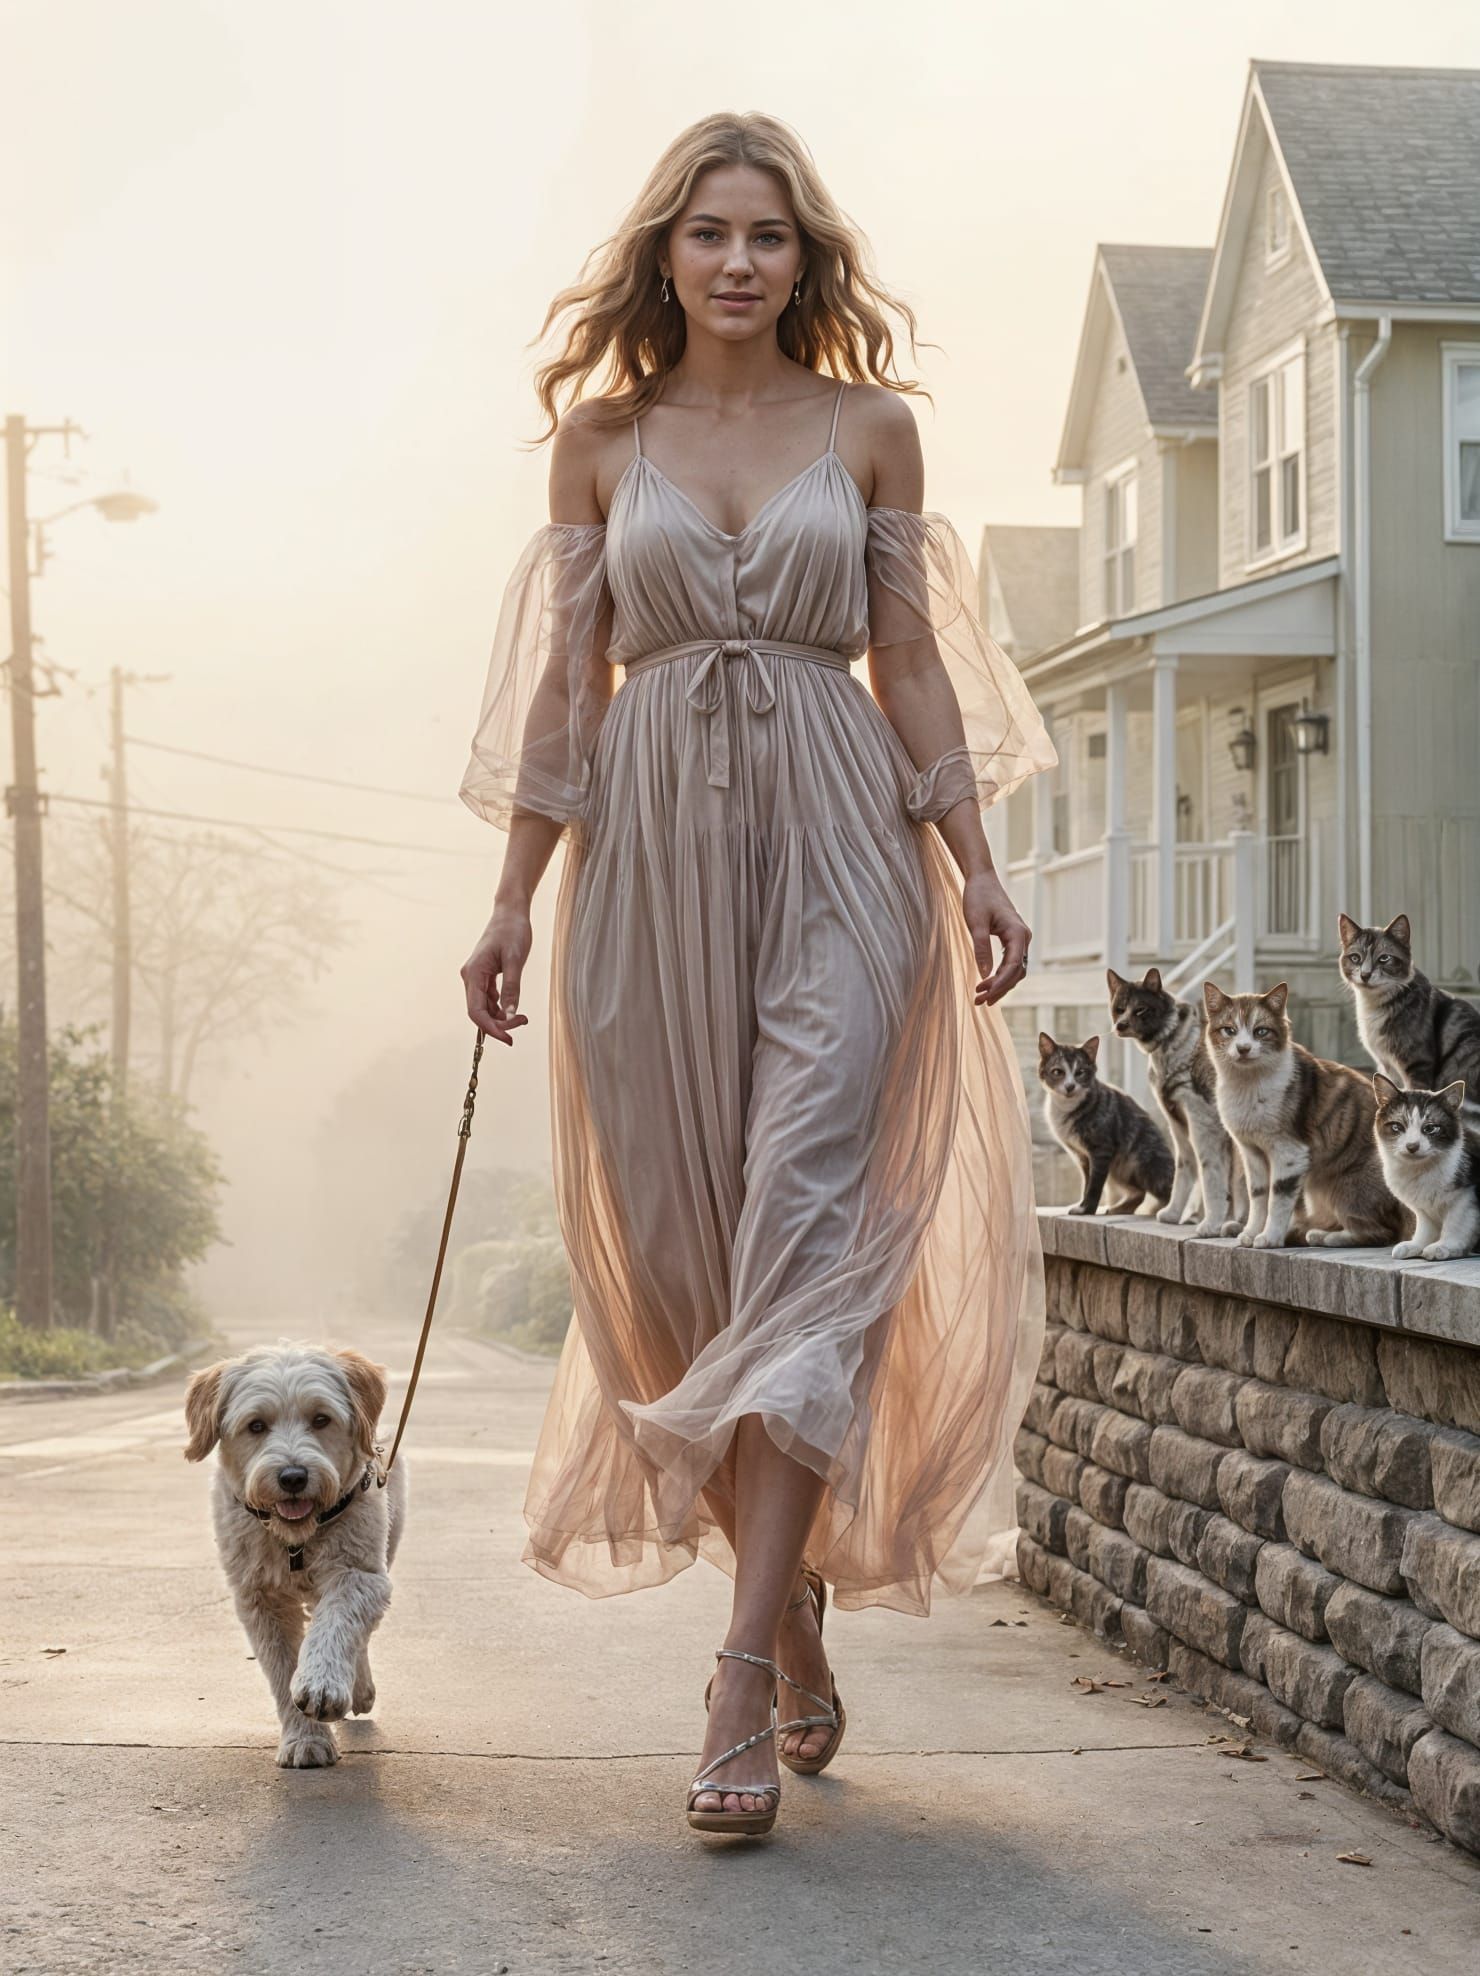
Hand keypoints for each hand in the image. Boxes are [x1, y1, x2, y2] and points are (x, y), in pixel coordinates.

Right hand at [461, 905, 533, 1045]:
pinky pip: (489, 1000)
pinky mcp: (485, 977)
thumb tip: (510, 1014)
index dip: (491, 1029)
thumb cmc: (512, 931)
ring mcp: (476, 978)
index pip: (476, 1011)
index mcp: (473, 974)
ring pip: (485, 1008)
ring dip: (501, 1018)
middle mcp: (470, 978)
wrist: (510, 913)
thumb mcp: (515, 960)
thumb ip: (512, 988)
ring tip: (523, 1018)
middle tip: (523, 1023)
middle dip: (499, 1024)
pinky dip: (501, 1008)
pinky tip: (515, 1011)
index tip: (508, 1039)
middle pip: (479, 1012)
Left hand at [962, 869, 1030, 1006]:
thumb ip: (981, 948)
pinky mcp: (1012, 939)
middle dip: (999, 989)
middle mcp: (1023, 938)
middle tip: (979, 1002)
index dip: (1000, 984)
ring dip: (999, 984)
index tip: (984, 996)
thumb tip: (984, 973)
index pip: (1013, 966)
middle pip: (1017, 972)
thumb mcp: (975, 923)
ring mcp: (1019, 939)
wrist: (982, 879)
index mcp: (1018, 933)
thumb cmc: (978, 897)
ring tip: (979, 996)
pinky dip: (999, 975)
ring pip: (1014, 970)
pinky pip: (1010, 963)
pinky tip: (985, 983)